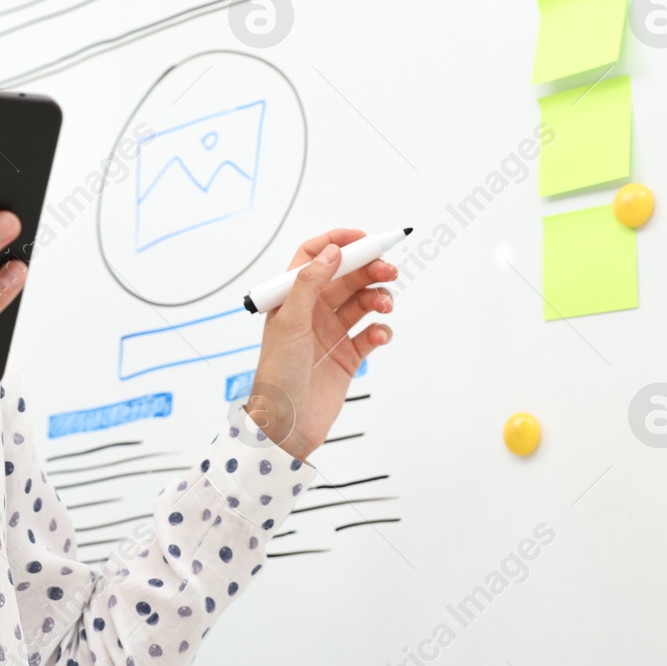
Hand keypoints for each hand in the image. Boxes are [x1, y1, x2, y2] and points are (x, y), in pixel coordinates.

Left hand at [242, 230, 396, 462]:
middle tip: (389, 269)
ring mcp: (332, 333)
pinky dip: (380, 330)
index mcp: (292, 298)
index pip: (315, 256)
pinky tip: (379, 336)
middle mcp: (312, 311)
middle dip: (369, 268)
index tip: (365, 239)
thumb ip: (309, 284)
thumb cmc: (277, 374)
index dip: (339, 242)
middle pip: (346, 276)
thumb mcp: (289, 323)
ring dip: (378, 297)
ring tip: (384, 305)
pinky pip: (371, 333)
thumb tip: (331, 252)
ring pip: (362, 302)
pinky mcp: (348, 356)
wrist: (287, 425)